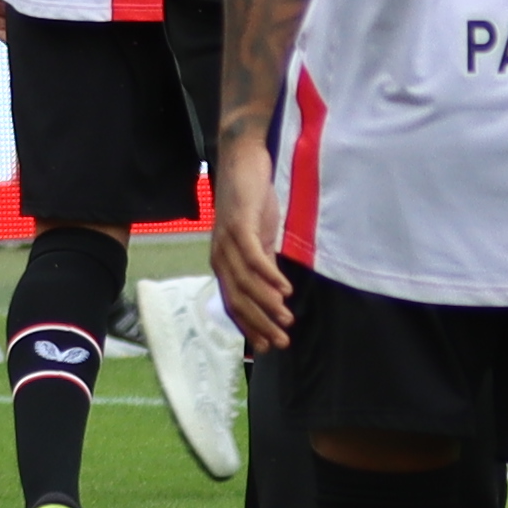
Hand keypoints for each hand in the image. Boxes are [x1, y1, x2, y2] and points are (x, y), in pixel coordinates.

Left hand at [206, 152, 290, 345]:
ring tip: (287, 319)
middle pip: (238, 300)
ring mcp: (228, 242)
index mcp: (224, 263)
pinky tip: (285, 289)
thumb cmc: (252, 201)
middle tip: (282, 342)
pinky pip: (254, 258)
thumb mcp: (260, 239)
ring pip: (246, 283)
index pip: (234, 304)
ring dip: (268, 304)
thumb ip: (264, 266)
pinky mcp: (239, 225)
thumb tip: (276, 296)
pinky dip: (269, 276)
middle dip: (260, 324)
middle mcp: (220, 257)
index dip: (250, 327)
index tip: (267, 347)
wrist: (244, 161)